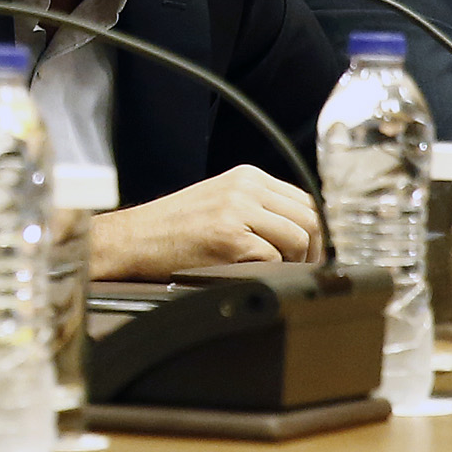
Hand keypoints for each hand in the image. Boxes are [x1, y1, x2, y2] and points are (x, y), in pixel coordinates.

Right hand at [88, 167, 319, 275]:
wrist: (133, 239)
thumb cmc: (174, 228)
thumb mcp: (221, 201)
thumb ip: (260, 208)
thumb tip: (306, 234)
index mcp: (247, 177)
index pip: (306, 200)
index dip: (317, 231)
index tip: (314, 253)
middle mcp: (246, 188)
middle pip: (310, 218)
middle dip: (315, 250)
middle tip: (304, 269)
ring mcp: (238, 211)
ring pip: (299, 238)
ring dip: (296, 262)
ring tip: (275, 272)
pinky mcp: (230, 239)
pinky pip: (275, 259)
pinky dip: (271, 272)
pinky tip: (251, 274)